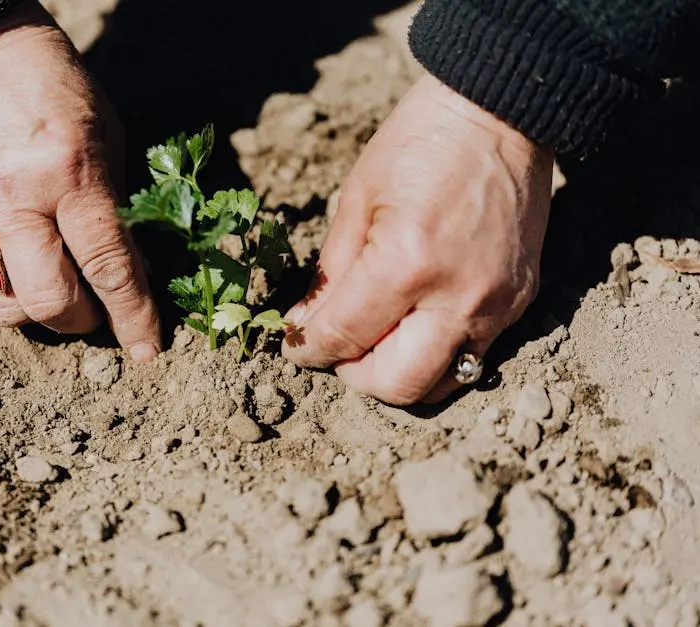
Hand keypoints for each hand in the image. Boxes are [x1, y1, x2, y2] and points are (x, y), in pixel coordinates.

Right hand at [0, 1, 159, 360]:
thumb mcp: (105, 136)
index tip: (148, 350)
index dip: (133, 317)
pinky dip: (5, 277)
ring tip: (55, 286)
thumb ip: (116, 208)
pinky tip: (17, 249)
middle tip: (96, 309)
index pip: (107, 266)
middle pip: (49, 302)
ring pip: (4, 305)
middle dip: (83, 321)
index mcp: (68, 174)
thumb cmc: (52, 86)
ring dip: (39, 312)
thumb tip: (131, 274)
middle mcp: (12, 200)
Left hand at [283, 75, 553, 403]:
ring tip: (377, 339)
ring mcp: (496, 305)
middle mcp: (457, 296)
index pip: (345, 338)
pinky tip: (416, 321)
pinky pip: (472, 356)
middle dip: (355, 375)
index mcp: (406, 263)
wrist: (501, 114)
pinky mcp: (520, 302)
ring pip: (440, 384)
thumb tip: (305, 327)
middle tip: (339, 348)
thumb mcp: (357, 200)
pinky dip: (435, 353)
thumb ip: (330, 274)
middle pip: (397, 384)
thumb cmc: (419, 144)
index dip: (309, 349)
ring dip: (398, 374)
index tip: (297, 345)